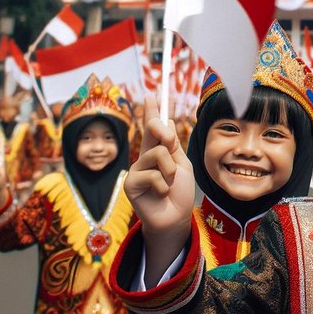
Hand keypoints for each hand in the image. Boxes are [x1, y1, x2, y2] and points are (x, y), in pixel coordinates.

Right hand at [125, 95, 194, 274]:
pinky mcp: (130, 184)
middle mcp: (144, 157)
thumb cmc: (179, 193)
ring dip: (171, 171)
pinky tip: (161, 194)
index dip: (152, 111)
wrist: (176, 218)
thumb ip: (173, 146)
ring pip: (158, 154)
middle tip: (171, 143)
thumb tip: (167, 122)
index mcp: (157, 151)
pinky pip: (152, 174)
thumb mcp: (182, 166)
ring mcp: (135, 169)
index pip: (153, 127)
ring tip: (169, 184)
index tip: (153, 95)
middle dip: (166, 133)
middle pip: (153, 131)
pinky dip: (164, 185)